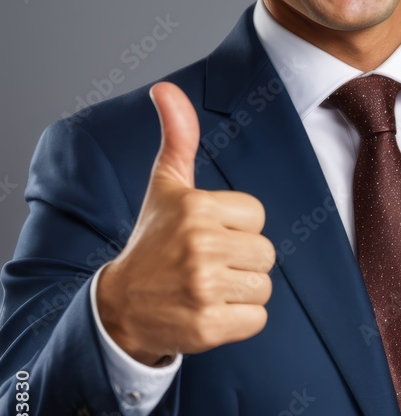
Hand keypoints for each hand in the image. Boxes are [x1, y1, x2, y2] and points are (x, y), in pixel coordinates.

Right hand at [96, 82, 274, 365]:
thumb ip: (178, 137)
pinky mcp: (208, 327)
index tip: (206, 235)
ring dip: (242, 292)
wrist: (120, 307)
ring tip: (207, 288)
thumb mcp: (165, 187)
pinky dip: (239, 321)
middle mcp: (200, 246)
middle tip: (206, 265)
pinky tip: (209, 312)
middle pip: (265, 253)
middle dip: (242, 261)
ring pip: (263, 286)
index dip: (236, 227)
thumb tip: (165, 88)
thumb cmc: (152, 241)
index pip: (257, 216)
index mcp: (197, 208)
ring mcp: (203, 288)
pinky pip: (257, 319)